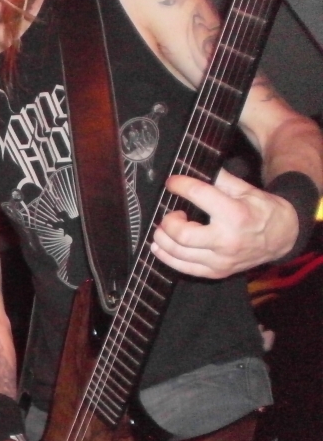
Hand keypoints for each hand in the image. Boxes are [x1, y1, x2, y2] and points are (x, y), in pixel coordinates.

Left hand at [151, 169, 298, 278]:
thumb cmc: (262, 210)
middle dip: (169, 221)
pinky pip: (183, 268)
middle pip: (182, 234)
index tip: (172, 183)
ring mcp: (221, 260)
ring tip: (165, 227)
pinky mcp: (216, 272)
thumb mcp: (246, 189)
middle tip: (173, 213)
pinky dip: (165, 256)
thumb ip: (220, 179)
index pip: (198, 196)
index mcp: (235, 214)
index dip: (180, 185)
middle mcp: (226, 240)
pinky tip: (158, 246)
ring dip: (162, 238)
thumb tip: (195, 167)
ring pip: (178, 253)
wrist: (283, 237)